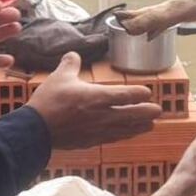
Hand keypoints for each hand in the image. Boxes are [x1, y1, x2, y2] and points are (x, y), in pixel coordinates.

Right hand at [28, 52, 160, 148]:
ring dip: (139, 126)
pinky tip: (127, 135)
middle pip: (131, 114)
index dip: (139, 93)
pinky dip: (124, 135)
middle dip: (146, 112)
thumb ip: (70, 64)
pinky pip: (113, 138)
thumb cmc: (49, 102)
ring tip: (150, 125)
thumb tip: (74, 54)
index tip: (148, 92)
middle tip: (159, 110)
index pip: (125, 95)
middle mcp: (102, 115)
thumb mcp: (59, 77)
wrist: (36, 130)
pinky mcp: (90, 142)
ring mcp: (97, 130)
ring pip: (124, 129)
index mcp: (96, 97)